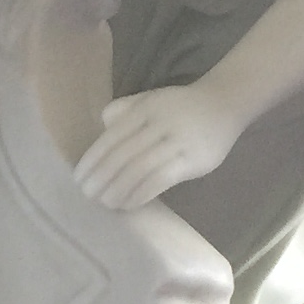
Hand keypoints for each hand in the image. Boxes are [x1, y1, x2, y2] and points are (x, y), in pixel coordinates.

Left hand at [76, 85, 245, 209]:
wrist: (225, 104)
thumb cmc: (180, 106)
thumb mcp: (150, 100)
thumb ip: (124, 109)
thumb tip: (101, 126)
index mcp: (144, 109)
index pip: (112, 138)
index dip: (93, 160)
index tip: (78, 178)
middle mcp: (159, 124)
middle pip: (123, 155)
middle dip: (102, 178)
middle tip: (86, 196)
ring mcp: (178, 142)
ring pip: (140, 169)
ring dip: (119, 189)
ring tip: (105, 203)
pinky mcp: (194, 160)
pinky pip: (162, 179)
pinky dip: (141, 193)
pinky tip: (129, 204)